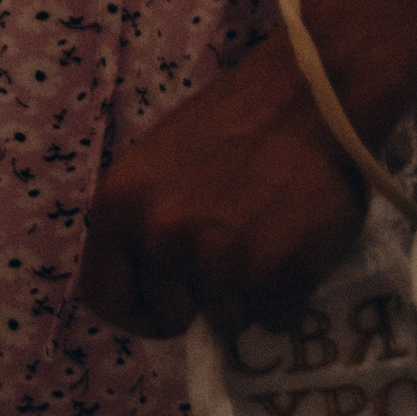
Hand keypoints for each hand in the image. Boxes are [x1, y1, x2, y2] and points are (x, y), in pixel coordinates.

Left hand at [78, 34, 363, 341]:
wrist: (314, 95)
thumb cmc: (235, 121)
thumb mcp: (160, 162)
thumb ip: (146, 219)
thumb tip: (152, 281)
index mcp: (119, 201)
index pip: (102, 294)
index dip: (135, 309)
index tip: (165, 306)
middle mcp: (159, 234)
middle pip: (169, 314)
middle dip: (199, 295)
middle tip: (230, 248)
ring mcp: (215, 259)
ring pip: (227, 319)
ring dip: (248, 292)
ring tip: (267, 233)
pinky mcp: (271, 275)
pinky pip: (275, 320)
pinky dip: (289, 295)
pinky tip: (296, 245)